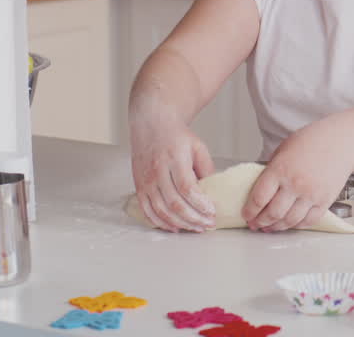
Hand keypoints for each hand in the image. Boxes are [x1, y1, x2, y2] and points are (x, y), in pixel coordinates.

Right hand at [129, 106, 216, 232]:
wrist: (151, 125)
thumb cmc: (176, 136)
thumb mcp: (198, 146)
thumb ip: (206, 168)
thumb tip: (214, 191)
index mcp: (174, 158)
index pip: (186, 187)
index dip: (199, 204)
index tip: (212, 212)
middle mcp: (157, 171)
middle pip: (174, 203)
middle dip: (193, 218)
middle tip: (207, 225)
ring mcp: (146, 181)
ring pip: (161, 210)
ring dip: (180, 224)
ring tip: (196, 228)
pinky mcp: (139, 187)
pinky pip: (148, 210)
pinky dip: (161, 223)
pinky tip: (174, 227)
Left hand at [243, 120, 353, 232]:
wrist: (341, 141)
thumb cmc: (312, 141)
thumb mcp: (283, 150)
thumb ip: (271, 170)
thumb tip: (259, 190)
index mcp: (281, 169)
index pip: (259, 198)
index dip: (249, 211)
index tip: (246, 215)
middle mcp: (296, 184)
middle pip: (273, 213)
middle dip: (261, 222)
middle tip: (256, 224)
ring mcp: (312, 194)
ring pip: (289, 221)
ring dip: (277, 227)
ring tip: (270, 227)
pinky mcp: (325, 201)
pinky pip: (308, 221)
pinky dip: (297, 226)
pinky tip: (290, 224)